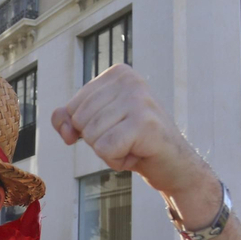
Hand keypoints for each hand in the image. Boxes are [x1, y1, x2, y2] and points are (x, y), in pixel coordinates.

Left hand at [49, 64, 213, 202]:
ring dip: (109, 152)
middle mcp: (129, 80)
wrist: (174, 165)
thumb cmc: (134, 143)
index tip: (117, 128)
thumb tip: (66, 130)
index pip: (73, 107)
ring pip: (92, 136)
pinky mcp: (144, 123)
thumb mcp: (97, 125)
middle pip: (81, 121)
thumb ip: (69, 120)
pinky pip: (105, 149)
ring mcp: (138, 100)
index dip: (88, 129)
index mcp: (117, 74)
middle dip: (98, 141)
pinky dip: (117, 160)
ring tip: (134, 146)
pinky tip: (137, 154)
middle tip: (127, 139)